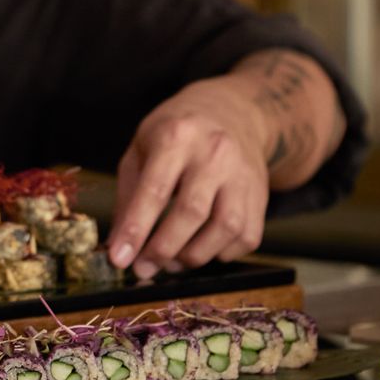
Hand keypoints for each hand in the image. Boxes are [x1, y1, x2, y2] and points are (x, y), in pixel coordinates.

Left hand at [108, 77, 270, 278]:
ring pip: (226, 228)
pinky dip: (222, 254)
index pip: (155, 190)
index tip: (120, 259)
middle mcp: (214, 153)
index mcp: (176, 136)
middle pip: (192, 213)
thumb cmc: (177, 133)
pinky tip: (202, 247)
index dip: (136, 229)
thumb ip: (128, 197)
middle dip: (163, 249)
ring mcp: (242, 174)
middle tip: (143, 268)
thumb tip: (118, 246)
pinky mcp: (261, 194)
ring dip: (194, 256)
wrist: (232, 112)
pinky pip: (247, 237)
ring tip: (172, 260)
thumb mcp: (141, 149)